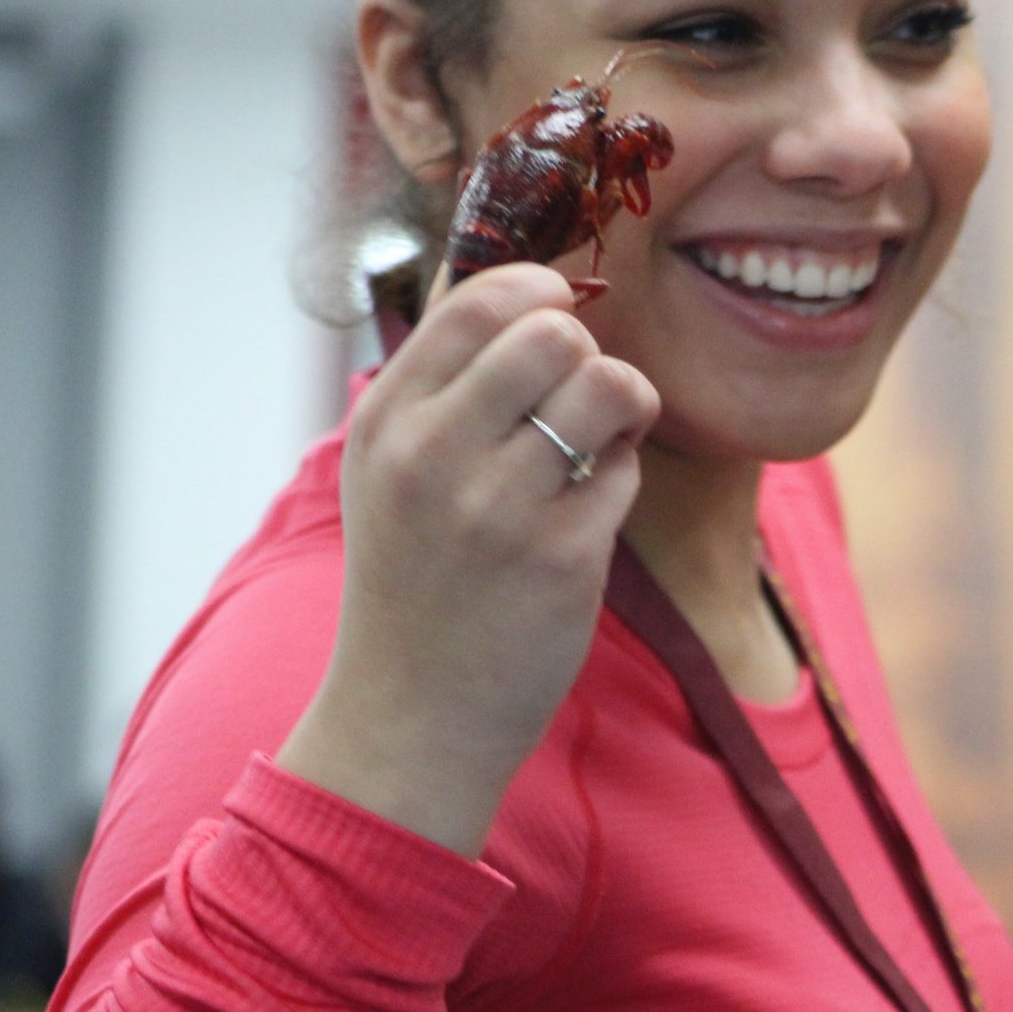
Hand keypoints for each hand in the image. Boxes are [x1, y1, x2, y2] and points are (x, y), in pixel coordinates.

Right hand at [277, 262, 661, 853]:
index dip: (540, 292)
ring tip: (597, 443)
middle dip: (587, 353)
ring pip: (608, 386)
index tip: (559, 317)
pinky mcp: (560, 558)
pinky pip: (624, 470)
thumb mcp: (390, 469)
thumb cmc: (415, 581)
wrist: (410, 719)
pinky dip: (618, 481)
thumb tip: (526, 292)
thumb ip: (443, 384)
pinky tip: (585, 514)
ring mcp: (497, 507)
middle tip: (578, 398)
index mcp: (388, 421)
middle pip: (555, 332)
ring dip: (621, 406)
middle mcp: (433, 453)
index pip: (478, 300)